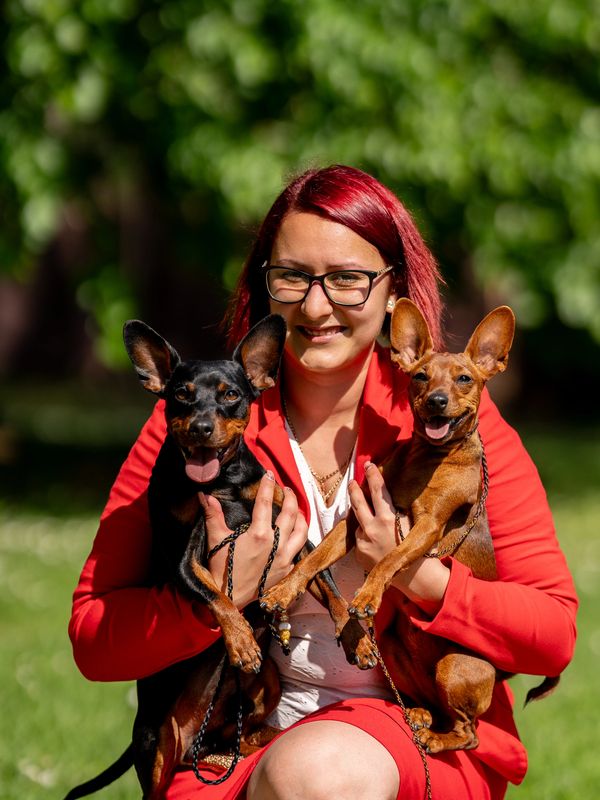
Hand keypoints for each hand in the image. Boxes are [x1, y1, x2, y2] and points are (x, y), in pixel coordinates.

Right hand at [201, 471, 307, 607]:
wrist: (229, 598)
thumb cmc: (221, 569)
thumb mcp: (216, 540)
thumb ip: (213, 515)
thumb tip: (205, 496)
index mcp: (259, 534)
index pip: (265, 503)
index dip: (268, 486)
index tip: (269, 474)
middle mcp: (276, 545)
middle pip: (290, 513)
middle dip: (290, 497)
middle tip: (286, 489)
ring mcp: (285, 558)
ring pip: (301, 531)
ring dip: (300, 516)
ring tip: (296, 509)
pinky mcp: (287, 570)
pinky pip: (298, 550)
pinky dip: (298, 538)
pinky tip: (294, 534)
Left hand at [350, 462, 449, 611]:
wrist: (414, 576)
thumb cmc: (417, 547)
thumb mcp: (410, 523)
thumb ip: (395, 510)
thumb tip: (385, 495)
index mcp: (388, 518)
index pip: (378, 490)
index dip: (372, 475)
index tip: (368, 464)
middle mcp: (372, 528)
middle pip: (358, 502)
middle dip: (354, 489)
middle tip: (352, 482)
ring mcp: (363, 541)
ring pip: (357, 520)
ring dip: (359, 512)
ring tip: (361, 506)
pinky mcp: (359, 552)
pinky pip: (360, 538)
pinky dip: (365, 535)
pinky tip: (376, 542)